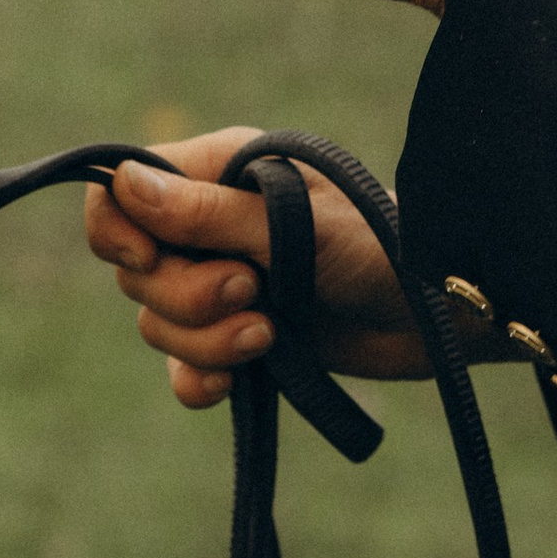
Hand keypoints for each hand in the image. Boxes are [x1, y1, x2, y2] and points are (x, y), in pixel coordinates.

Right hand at [82, 126, 430, 408]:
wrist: (439, 312)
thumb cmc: (379, 244)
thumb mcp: (292, 223)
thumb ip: (207, 211)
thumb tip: (125, 185)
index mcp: (216, 171)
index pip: (118, 190)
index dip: (117, 229)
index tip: (151, 257)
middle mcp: (209, 225)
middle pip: (135, 269)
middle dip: (185, 296)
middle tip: (253, 293)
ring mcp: (223, 282)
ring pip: (157, 321)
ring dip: (205, 340)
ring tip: (270, 336)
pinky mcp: (242, 338)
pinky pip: (183, 367)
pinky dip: (199, 378)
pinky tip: (233, 386)